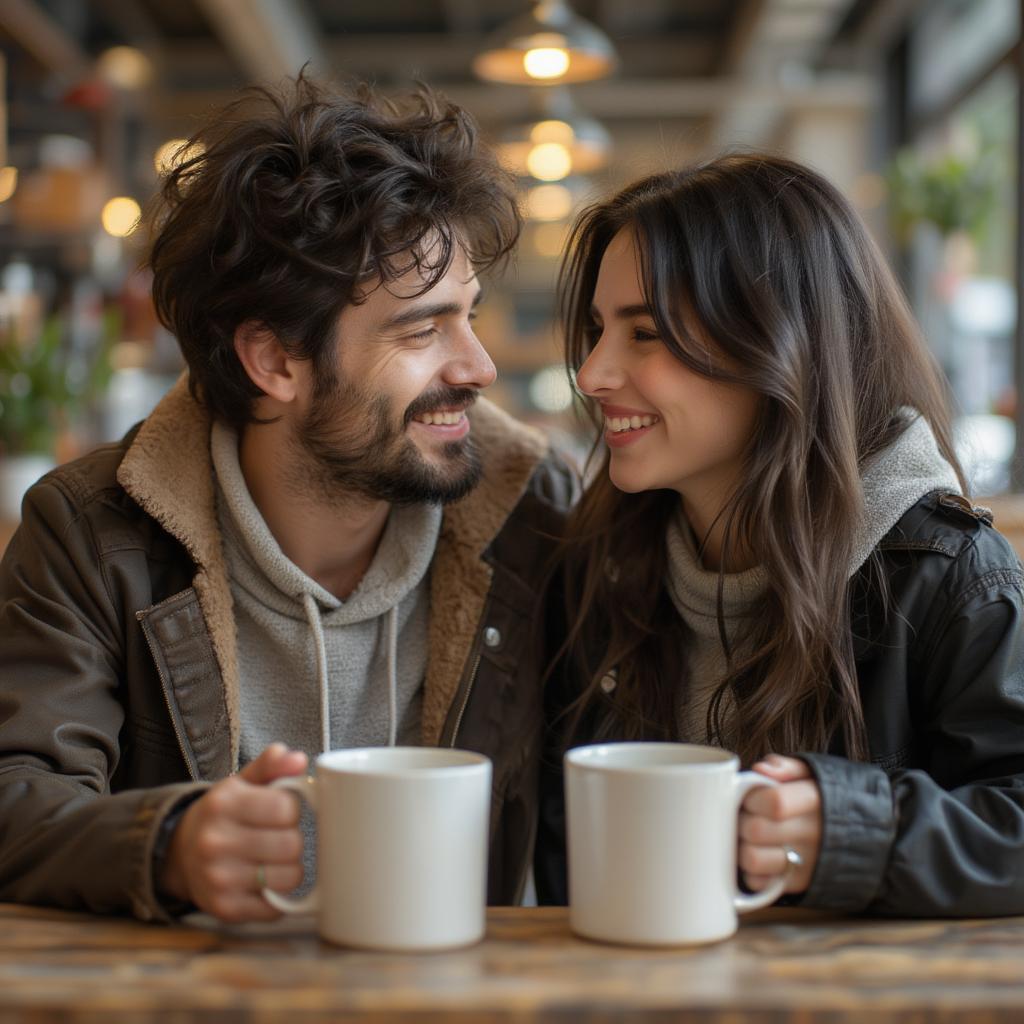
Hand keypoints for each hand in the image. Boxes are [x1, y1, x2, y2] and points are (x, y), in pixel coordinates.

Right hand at [159, 742, 307, 921]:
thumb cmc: (224, 814)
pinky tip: (265, 881)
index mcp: (223, 804)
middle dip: (293, 838)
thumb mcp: (243, 781)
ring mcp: (218, 879)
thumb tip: (298, 760)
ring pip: (290, 877)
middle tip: (278, 836)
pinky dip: (278, 895)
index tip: (281, 810)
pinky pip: (276, 907)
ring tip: (273, 858)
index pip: (286, 808)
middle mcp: (215, 842)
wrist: (181, 852)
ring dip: (290, 868)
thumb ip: (272, 764)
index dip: (292, 809)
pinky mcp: (225, 909)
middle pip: (292, 844)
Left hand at [738, 754, 821, 894]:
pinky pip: (758, 882)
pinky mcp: (798, 884)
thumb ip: (787, 767)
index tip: (750, 797)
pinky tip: (760, 855)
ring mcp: (807, 863)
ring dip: (742, 846)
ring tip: (749, 836)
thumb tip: (761, 770)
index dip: (753, 798)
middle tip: (746, 815)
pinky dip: (751, 870)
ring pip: (752, 859)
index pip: (775, 802)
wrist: (867, 835)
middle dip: (742, 819)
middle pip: (757, 830)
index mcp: (817, 801)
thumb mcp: (814, 773)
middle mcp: (814, 835)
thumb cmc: (827, 798)